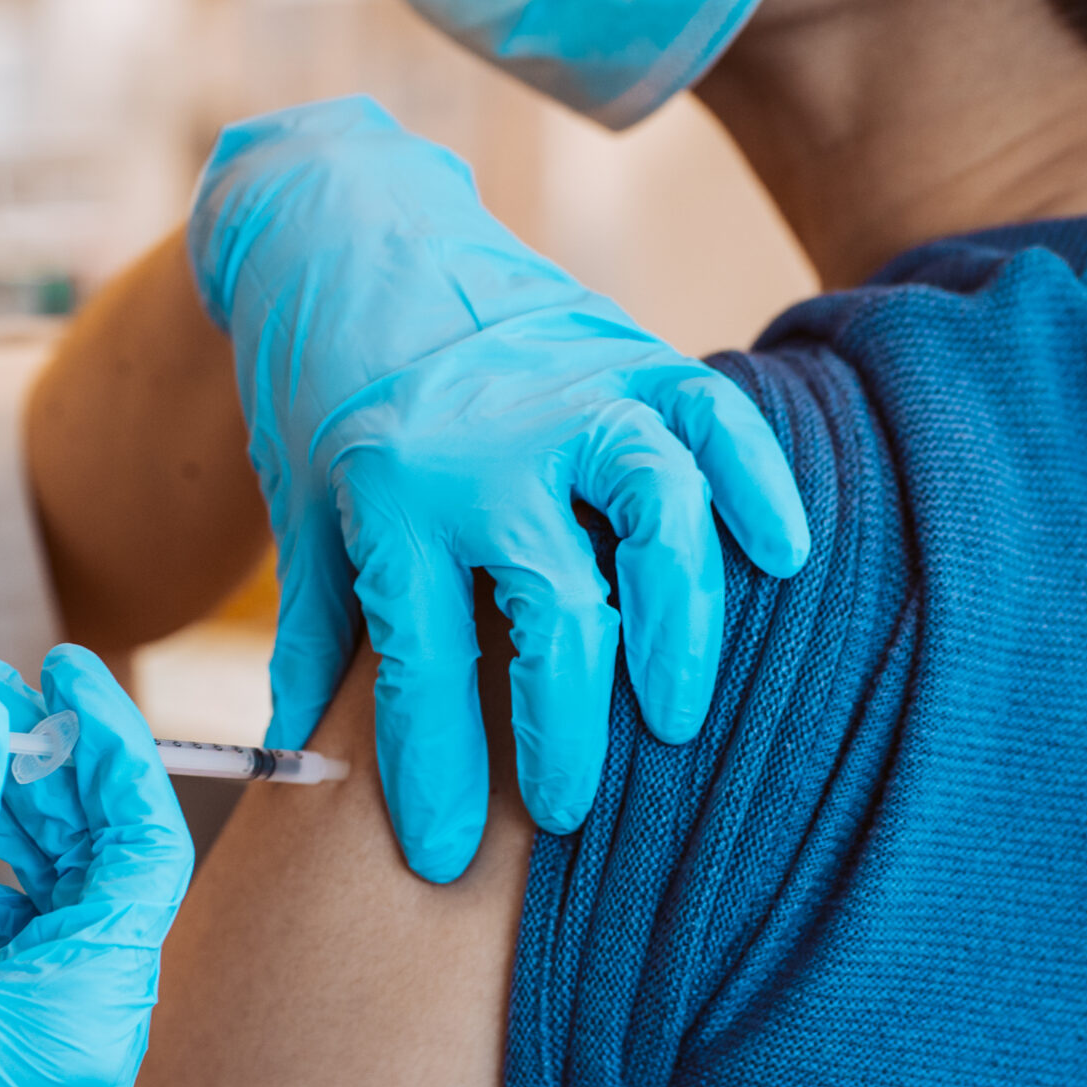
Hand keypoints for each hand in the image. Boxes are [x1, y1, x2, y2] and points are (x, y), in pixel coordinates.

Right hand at [0, 646, 191, 1086]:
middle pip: (115, 879)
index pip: (145, 852)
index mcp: (86, 1029)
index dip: (109, 746)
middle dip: (59, 778)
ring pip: (74, 917)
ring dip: (29, 829)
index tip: (56, 667)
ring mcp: (52, 1078)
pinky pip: (34, 963)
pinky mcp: (6, 1083)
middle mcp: (94, 1059)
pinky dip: (5, 892)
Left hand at [189, 95, 808, 882]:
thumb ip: (319, 638)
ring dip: (679, 626)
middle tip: (563, 814)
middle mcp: (486, 448)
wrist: (342, 223)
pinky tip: (783, 557)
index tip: (441, 864)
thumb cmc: (317, 391)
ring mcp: (568, 394)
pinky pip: (717, 421)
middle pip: (555, 615)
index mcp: (389, 496)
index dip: (432, 779)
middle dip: (563, 735)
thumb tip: (304, 767)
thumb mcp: (303, 514)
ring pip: (658, 516)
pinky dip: (761, 486)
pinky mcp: (631, 350)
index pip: (425, 668)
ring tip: (674, 716)